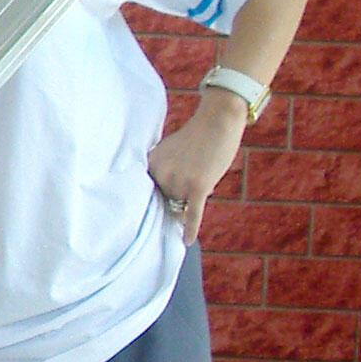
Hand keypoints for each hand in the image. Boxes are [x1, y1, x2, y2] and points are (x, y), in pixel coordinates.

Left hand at [146, 92, 246, 241]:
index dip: (158, 193)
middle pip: (168, 198)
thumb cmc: (195, 138)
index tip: (143, 207)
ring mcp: (179, 182)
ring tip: (202, 170)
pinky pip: (192, 214)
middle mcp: (161, 174)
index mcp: (151, 165)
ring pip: (183, 205)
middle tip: (194, 169)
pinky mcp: (197, 187)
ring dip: (193, 196)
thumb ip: (163, 173)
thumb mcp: (169, 152)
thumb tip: (164, 201)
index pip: (150, 191)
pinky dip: (190, 228)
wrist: (217, 121)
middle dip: (180, 192)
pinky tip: (186, 241)